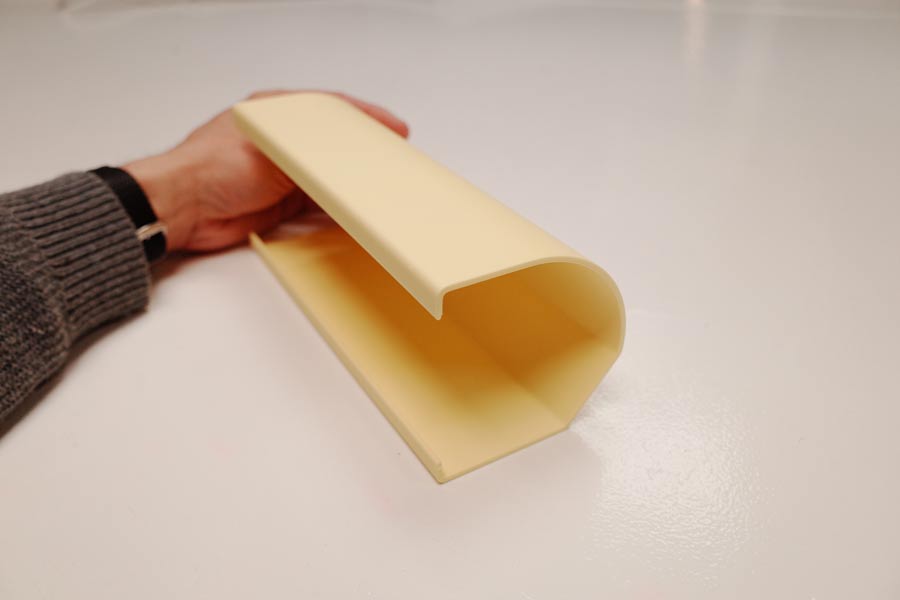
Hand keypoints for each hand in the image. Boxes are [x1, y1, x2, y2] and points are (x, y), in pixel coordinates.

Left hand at [124, 90, 408, 252]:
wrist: (182, 209)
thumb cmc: (212, 168)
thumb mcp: (272, 147)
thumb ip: (312, 149)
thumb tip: (348, 155)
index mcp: (275, 114)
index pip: (331, 109)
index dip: (366, 118)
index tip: (395, 129)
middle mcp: (280, 142)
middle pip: (334, 146)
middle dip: (364, 154)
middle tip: (394, 160)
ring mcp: (280, 173)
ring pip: (328, 177)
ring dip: (350, 184)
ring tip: (380, 189)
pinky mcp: (279, 203)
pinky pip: (317, 205)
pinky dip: (336, 209)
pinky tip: (353, 212)